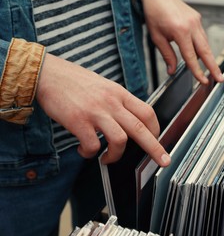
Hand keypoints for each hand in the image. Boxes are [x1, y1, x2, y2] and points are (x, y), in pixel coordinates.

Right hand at [36, 53, 170, 165]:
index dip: (156, 129)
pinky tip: (84, 150)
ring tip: (107, 158)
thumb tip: (129, 120)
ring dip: (116, 155)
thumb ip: (118, 102)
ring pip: (120, 140)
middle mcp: (111, 102)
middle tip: (164, 161)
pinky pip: (92, 145)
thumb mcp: (105, 86)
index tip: (157, 140)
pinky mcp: (78, 120)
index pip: (147, 112)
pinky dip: (90, 153)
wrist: (48, 73)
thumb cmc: (76, 82)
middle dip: (155, 148)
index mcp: (120, 93)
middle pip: (140, 128)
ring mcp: (95, 111)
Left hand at [141, 0, 223, 83]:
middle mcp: (191, 26)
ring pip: (205, 44)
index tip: (203, 80)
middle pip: (206, 51)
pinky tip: (200, 54)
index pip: (191, 57)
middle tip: (220, 78)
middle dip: (214, 66)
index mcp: (180, 31)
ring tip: (212, 69)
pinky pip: (202, 36)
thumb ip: (167, 55)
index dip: (198, 71)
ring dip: (208, 57)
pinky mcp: (197, 19)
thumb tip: (172, 70)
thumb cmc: (155, 13)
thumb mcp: (157, 38)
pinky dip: (202, 46)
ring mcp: (196, 21)